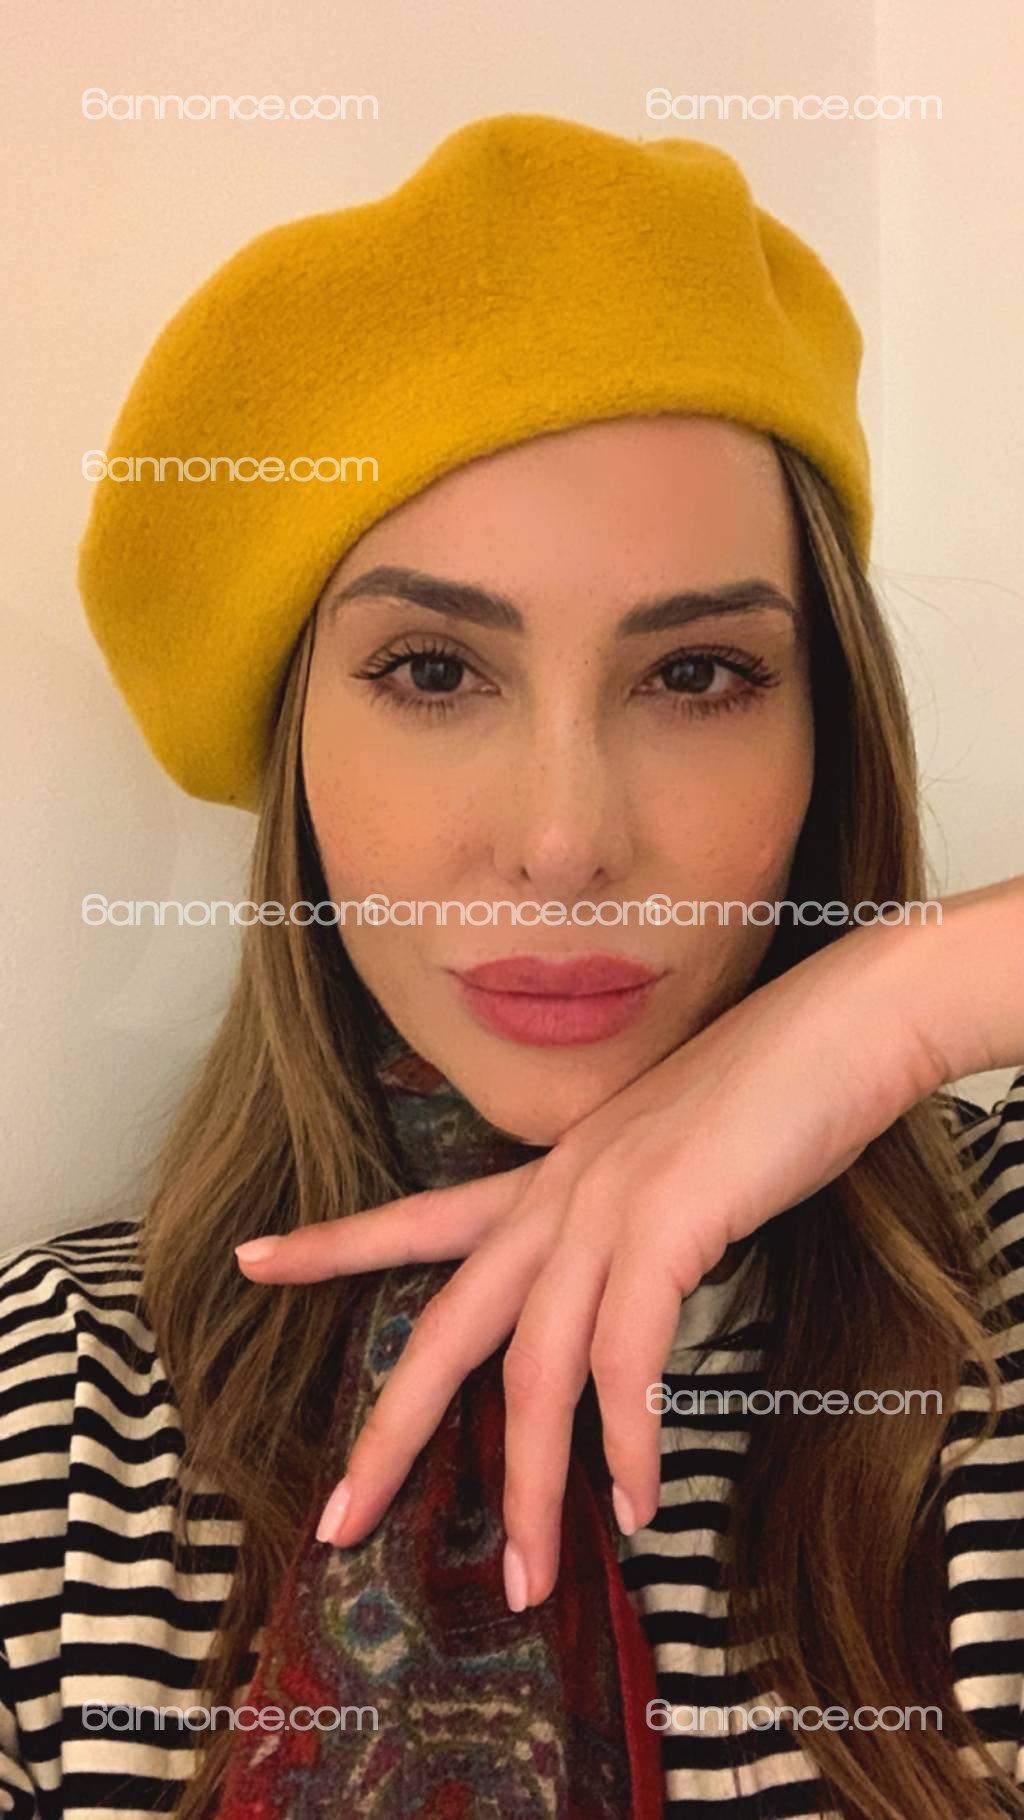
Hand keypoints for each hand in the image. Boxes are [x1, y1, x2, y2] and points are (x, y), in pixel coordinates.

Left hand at [234, 917, 945, 1612]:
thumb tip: (621, 1301)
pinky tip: (636, 1503)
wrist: (840, 1029)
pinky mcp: (668, 1227)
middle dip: (391, 1430)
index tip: (253, 1261)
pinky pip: (628, 1359)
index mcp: (551, 1178)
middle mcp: (558, 1195)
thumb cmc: (769, 1097)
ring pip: (535, 1370)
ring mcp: (607, 1208)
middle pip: (448, 1326)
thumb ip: (629, 1229)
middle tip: (340, 1518)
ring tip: (529, 1576)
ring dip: (530, 1486)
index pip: (420, 1216)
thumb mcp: (673, 1165)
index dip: (334, 1245)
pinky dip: (630, 1442)